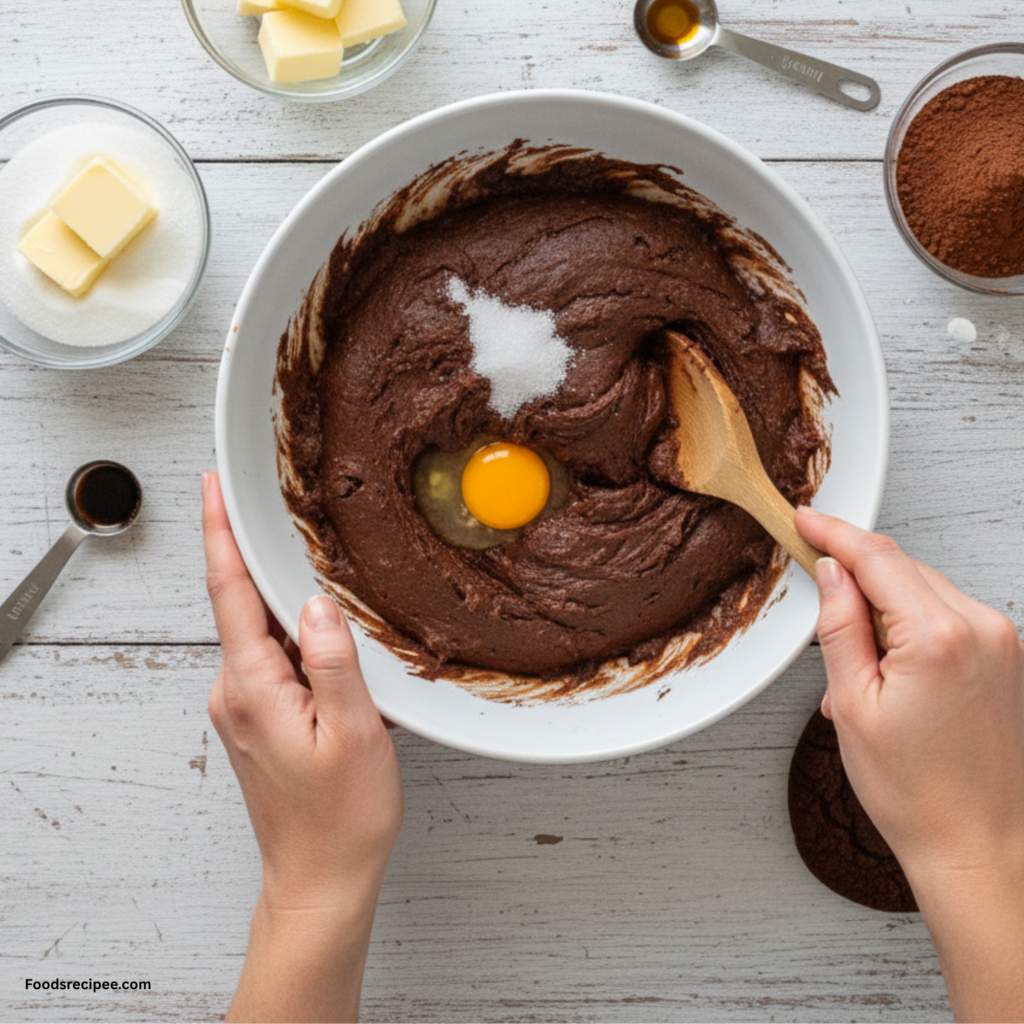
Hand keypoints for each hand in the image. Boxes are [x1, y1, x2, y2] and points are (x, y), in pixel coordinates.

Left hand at [203, 471, 402, 1022]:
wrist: (321, 877)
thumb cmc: (341, 817)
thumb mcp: (355, 731)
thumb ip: (333, 659)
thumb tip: (315, 602)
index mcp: (252, 687)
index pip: (229, 592)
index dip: (220, 534)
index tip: (213, 487)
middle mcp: (234, 692)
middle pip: (242, 603)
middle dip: (260, 555)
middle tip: (291, 514)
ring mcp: (242, 706)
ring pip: (261, 630)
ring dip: (286, 600)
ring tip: (327, 582)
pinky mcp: (257, 717)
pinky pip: (272, 657)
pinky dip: (297, 636)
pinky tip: (330, 638)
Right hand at [796, 507, 1023, 1021]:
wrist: (979, 846)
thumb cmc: (917, 791)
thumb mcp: (854, 704)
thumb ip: (840, 626)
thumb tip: (831, 575)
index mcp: (940, 636)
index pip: (877, 558)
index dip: (834, 533)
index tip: (805, 520)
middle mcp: (982, 629)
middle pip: (902, 569)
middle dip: (855, 575)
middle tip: (814, 595)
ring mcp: (1001, 643)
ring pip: (924, 591)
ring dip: (882, 608)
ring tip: (854, 669)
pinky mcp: (1007, 659)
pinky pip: (947, 618)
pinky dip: (911, 628)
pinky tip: (887, 671)